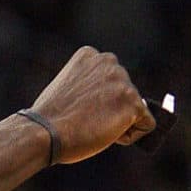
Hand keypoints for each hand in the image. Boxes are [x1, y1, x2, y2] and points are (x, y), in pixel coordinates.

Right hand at [30, 46, 155, 164]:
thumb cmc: (50, 118)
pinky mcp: (133, 104)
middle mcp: (109, 62)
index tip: (79, 108)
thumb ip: (91, 86)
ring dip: (119, 122)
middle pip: (125, 92)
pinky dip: (130, 136)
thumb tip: (114, 102)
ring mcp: (123, 82)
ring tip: (94, 126)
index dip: (98, 99)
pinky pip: (146, 125)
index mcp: (90, 54)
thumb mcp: (69, 87)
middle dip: (112, 109)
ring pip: (135, 109)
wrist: (45, 132)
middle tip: (87, 120)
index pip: (110, 79)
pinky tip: (107, 135)